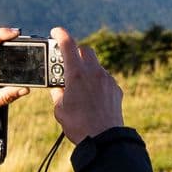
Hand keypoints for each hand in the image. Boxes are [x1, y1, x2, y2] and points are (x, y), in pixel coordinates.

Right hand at [50, 27, 123, 143]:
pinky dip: (97, 81)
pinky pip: (105, 78)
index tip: (56, 31)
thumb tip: (58, 88)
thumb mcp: (59, 109)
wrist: (104, 140)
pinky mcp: (116, 89)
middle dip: (76, 52)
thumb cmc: (79, 125)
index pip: (68, 45)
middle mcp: (94, 72)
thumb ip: (58, 93)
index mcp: (76, 74)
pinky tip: (92, 95)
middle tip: (67, 62)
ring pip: (96, 65)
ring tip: (79, 84)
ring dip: (87, 68)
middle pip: (85, 50)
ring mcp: (107, 80)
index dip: (60, 34)